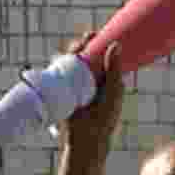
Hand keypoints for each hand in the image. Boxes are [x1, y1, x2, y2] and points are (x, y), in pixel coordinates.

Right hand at [57, 31, 124, 157]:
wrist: (84, 140)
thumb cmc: (104, 119)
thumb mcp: (112, 93)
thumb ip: (114, 70)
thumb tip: (116, 45)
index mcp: (105, 80)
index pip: (101, 57)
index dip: (98, 44)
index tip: (95, 35)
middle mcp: (90, 81)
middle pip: (85, 57)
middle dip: (83, 45)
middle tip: (85, 39)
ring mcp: (75, 85)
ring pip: (71, 63)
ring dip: (71, 52)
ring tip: (75, 47)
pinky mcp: (62, 91)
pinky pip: (59, 73)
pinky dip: (58, 64)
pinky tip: (59, 57)